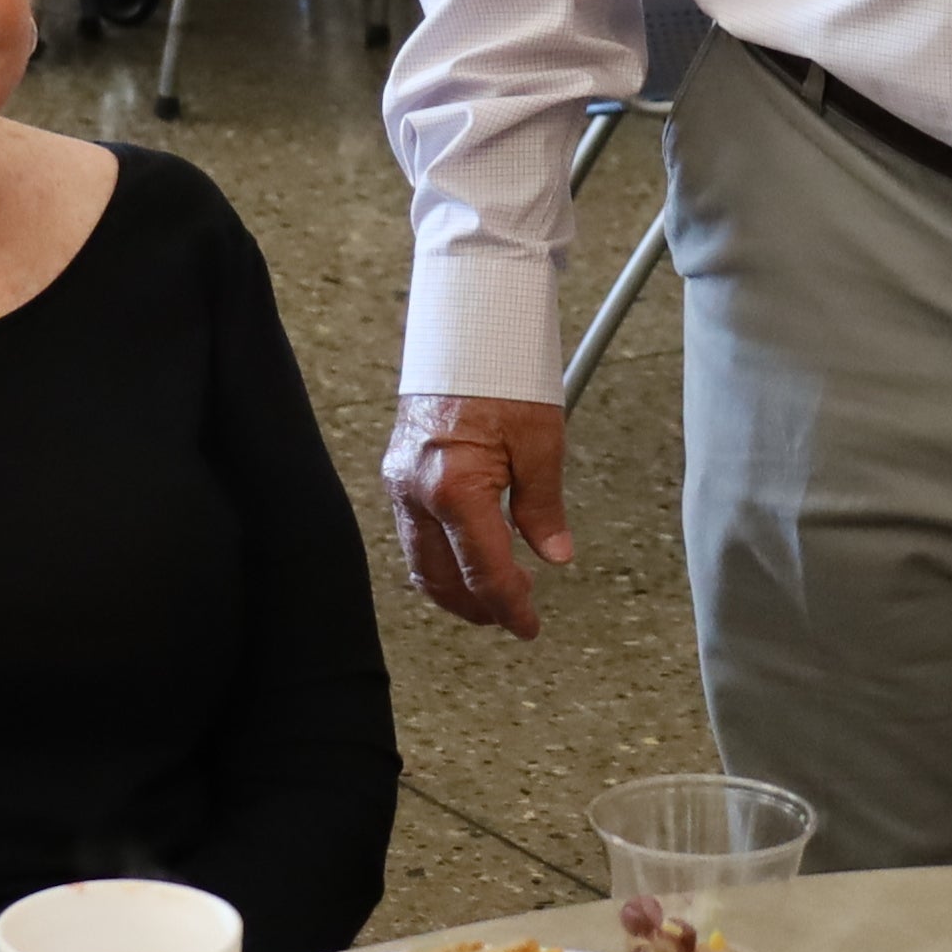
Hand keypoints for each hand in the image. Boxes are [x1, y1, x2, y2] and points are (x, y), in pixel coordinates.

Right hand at [383, 391, 572, 635]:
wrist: (466, 324)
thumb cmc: (503, 371)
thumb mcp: (541, 442)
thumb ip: (544, 507)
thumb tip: (553, 555)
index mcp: (455, 486)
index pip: (484, 570)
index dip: (510, 606)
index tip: (528, 627)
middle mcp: (417, 490)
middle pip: (441, 578)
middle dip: (478, 607)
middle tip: (513, 617)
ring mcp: (400, 483)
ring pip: (420, 561)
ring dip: (454, 589)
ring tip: (493, 596)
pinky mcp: (398, 472)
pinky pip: (413, 534)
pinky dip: (439, 558)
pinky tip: (468, 558)